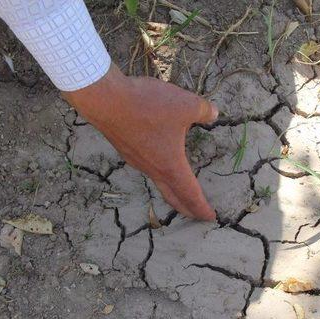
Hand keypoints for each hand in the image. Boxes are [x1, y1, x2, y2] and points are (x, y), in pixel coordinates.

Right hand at [62, 64, 217, 220]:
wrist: (105, 100)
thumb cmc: (147, 106)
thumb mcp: (185, 105)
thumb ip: (204, 111)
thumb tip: (214, 113)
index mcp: (171, 165)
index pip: (190, 194)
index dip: (202, 207)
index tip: (211, 217)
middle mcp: (153, 168)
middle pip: (171, 196)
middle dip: (185, 207)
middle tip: (195, 214)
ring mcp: (136, 161)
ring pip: (157, 181)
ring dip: (170, 188)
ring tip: (179, 187)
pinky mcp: (125, 149)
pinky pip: (146, 166)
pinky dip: (157, 171)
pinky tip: (158, 158)